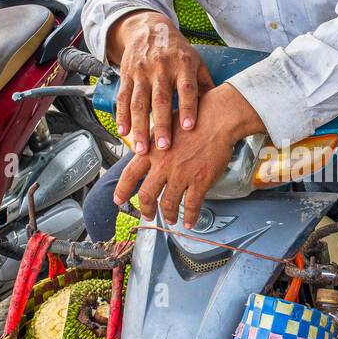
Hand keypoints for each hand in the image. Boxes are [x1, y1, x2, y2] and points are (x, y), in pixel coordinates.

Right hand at [106, 10, 214, 153]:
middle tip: (163, 147)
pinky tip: (123, 132)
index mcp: (183, 64)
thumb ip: (205, 84)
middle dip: (161, 125)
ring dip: (139, 127)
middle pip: (160, 99)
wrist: (148, 28)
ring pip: (138, 102)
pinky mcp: (126, 75)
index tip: (189, 127)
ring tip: (141, 149)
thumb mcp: (196, 61)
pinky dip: (121, 116)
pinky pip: (123, 98)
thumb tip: (219, 108)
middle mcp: (161, 67)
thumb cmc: (177, 50)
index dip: (188, 107)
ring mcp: (142, 71)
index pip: (186, 88)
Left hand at [113, 83, 263, 228]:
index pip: (130, 174)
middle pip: (147, 195)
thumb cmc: (194, 117)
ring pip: (168, 204)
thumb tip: (146, 151)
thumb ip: (154, 142)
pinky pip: (192, 205)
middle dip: (146, 210)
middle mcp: (163, 164)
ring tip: (171, 219)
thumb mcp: (164, 125)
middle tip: (148, 215)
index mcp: (152, 150)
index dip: (122, 190)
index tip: (118, 200)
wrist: (219, 118)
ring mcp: (182, 174)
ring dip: (169, 215)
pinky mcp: (200, 180)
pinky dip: (190, 216)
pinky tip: (190, 221)